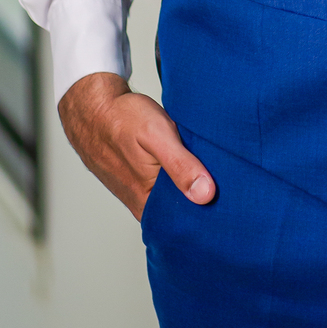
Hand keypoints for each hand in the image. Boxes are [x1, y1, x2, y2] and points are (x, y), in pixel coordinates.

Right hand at [58, 71, 216, 220]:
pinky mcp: (140, 182)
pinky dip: (180, 174)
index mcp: (147, 202)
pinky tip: (190, 162)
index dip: (213, 208)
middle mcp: (143, 204)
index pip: (189, 219)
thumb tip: (205, 195)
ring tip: (210, 167)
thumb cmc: (122, 118)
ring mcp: (140, 193)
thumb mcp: (156, 135)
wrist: (92, 108)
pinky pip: (166, 185)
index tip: (234, 194)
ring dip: (192, 182)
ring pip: (175, 195)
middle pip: (184, 209)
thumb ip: (180, 166)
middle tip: (226, 176)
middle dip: (205, 196)